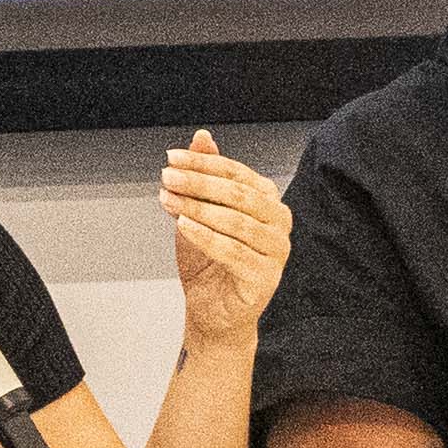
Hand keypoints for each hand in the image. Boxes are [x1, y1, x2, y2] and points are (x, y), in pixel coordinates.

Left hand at [162, 129, 289, 343]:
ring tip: (168, 199)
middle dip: (198, 183)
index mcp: (268, 201)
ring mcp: (276, 251)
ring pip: (236, 222)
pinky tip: (182, 224)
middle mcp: (279, 222)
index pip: (237, 173)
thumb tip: (202, 137)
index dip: (203, 164)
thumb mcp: (199, 213)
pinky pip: (234, 251)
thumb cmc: (209, 262)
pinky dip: (205, 236)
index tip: (172, 158)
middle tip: (167, 176)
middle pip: (238, 195)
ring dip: (198, 208)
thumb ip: (204, 177)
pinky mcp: (266, 278)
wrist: (211, 311)